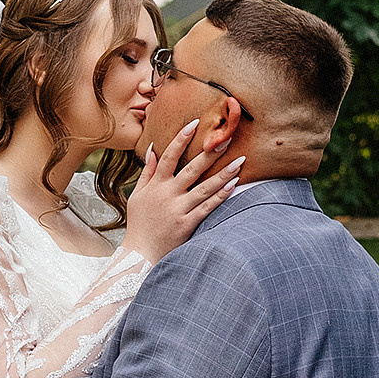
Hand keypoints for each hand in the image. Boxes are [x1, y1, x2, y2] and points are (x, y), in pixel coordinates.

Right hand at [123, 115, 242, 265]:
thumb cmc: (140, 224)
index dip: (181, 139)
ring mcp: (178, 209)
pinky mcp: (187, 224)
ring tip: (240, 161)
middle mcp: (167, 194)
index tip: (195, 123)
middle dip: (210, 152)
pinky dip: (220, 196)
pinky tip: (234, 185)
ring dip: (223, 173)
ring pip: (204, 187)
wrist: (139, 254)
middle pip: (192, 169)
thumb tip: (153, 148)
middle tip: (226, 138)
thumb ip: (147, 172)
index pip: (169, 156)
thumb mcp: (138, 195)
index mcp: (156, 185)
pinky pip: (207, 207)